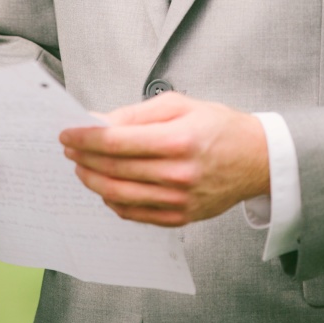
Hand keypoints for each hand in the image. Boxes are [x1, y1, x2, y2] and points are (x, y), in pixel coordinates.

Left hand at [60, 92, 269, 226]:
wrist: (256, 159)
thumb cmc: (218, 126)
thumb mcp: (180, 104)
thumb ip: (137, 114)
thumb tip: (100, 122)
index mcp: (177, 140)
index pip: (116, 141)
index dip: (85, 137)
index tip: (67, 133)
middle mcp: (177, 173)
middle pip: (113, 170)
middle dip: (83, 157)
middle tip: (69, 148)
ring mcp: (178, 200)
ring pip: (119, 196)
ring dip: (92, 181)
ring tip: (81, 166)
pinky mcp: (179, 217)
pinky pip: (134, 214)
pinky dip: (112, 201)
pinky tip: (106, 187)